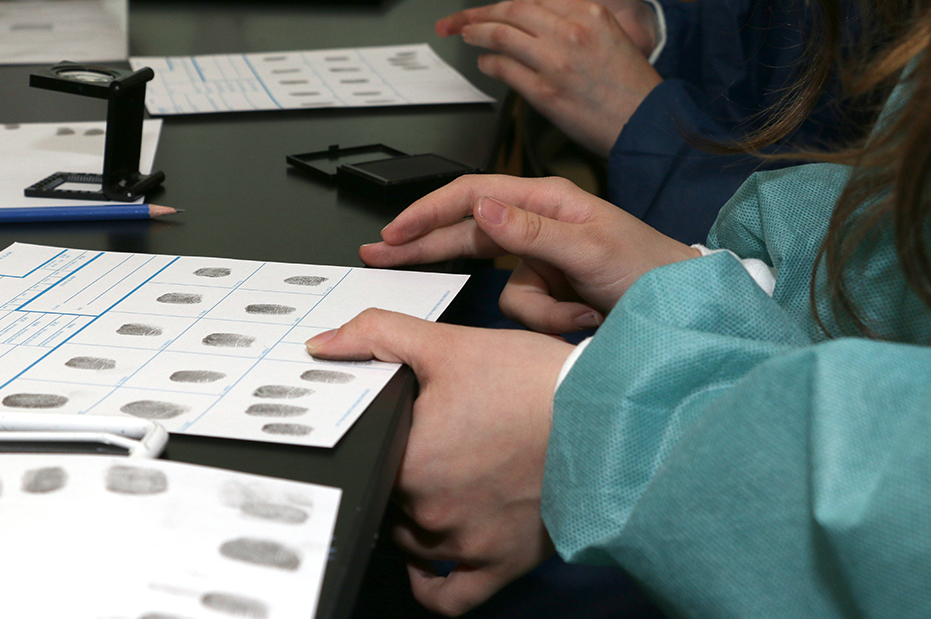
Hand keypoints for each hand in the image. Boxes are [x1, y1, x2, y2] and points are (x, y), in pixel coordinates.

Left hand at [306, 310, 570, 615]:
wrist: (607, 420)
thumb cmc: (533, 383)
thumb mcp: (451, 344)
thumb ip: (380, 337)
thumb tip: (324, 344)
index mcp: (407, 460)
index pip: (366, 455)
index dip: (378, 436)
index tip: (396, 423)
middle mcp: (428, 511)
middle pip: (390, 496)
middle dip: (403, 469)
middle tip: (432, 443)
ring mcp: (463, 543)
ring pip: (414, 541)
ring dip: (417, 516)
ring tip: (443, 481)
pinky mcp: (500, 564)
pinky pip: (449, 596)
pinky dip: (433, 582)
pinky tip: (432, 560)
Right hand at [361, 174, 698, 333]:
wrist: (683, 309)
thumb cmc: (650, 267)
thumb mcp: (592, 246)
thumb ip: (532, 230)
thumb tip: (482, 210)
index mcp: (545, 201)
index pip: (470, 197)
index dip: (427, 212)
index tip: (394, 232)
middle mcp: (539, 226)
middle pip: (466, 233)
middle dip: (427, 247)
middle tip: (380, 254)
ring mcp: (544, 260)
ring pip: (502, 288)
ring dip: (541, 309)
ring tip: (581, 311)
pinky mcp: (552, 291)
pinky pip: (525, 311)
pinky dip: (553, 321)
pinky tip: (585, 316)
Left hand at [436, 0, 662, 155]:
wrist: (645, 122)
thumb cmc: (632, 87)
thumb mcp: (613, 38)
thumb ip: (579, 26)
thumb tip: (543, 27)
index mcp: (591, 14)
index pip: (538, 0)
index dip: (514, 5)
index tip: (505, 10)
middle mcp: (570, 32)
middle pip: (514, 12)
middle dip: (488, 13)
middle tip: (474, 18)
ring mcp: (554, 61)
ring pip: (501, 36)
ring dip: (478, 33)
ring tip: (469, 34)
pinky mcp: (543, 91)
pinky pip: (504, 68)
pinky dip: (489, 63)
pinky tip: (486, 63)